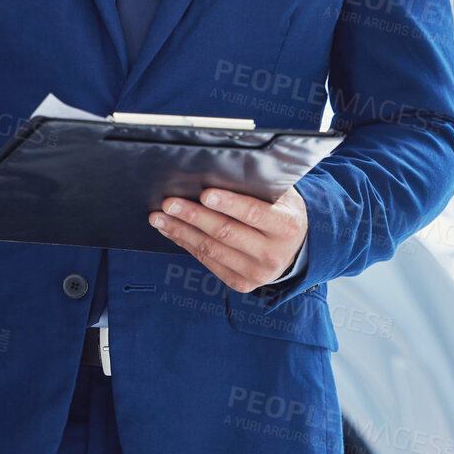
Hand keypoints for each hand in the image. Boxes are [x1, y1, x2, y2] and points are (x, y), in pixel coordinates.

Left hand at [150, 185, 308, 292]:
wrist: (294, 249)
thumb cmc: (282, 212)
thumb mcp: (282, 195)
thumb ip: (259, 185)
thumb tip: (221, 170)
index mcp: (287, 226)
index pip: (255, 213)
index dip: (229, 203)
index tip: (204, 193)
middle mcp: (273, 254)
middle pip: (226, 233)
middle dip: (193, 216)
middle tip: (169, 203)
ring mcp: (256, 273)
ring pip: (211, 249)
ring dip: (181, 231)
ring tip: (160, 217)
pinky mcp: (241, 284)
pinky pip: (208, 262)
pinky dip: (187, 244)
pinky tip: (172, 231)